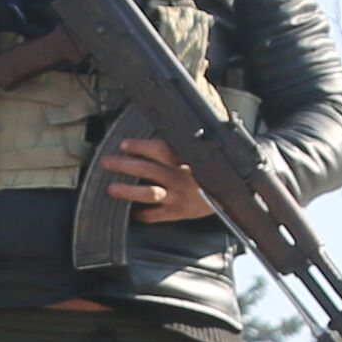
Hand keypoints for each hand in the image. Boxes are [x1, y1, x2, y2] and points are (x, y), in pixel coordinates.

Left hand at [90, 127, 215, 221]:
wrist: (235, 195)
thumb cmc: (216, 171)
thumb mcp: (204, 153)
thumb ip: (184, 145)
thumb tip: (166, 126)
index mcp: (187, 159)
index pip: (161, 150)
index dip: (141, 147)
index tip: (124, 144)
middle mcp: (181, 177)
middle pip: (148, 170)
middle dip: (124, 165)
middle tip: (106, 162)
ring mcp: (179, 196)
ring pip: (149, 193)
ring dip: (128, 191)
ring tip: (112, 188)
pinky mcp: (178, 213)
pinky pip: (156, 216)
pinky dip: (142, 214)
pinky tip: (131, 211)